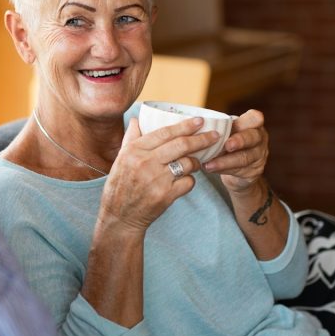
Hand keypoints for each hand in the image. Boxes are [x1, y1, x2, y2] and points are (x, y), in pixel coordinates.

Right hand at [97, 117, 219, 233]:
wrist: (120, 216)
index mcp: (134, 150)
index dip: (185, 125)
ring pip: (188, 163)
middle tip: (215, 136)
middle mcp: (145, 162)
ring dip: (196, 162)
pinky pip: (188, 182)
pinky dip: (190, 180)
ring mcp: (156, 180)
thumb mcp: (120, 159)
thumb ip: (130, 138)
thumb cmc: (120, 186)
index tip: (200, 121)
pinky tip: (184, 181)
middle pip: (182, 145)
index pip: (165, 132)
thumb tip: (137, 119)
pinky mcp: (165, 195)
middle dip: (202, 139)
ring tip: (195, 163)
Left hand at [201, 109, 268, 195]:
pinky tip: (210, 168)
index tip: (233, 124)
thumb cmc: (226, 144)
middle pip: (253, 138)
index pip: (255, 118)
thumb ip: (217, 128)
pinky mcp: (254, 172)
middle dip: (239, 141)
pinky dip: (223, 169)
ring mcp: (259, 156)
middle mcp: (259, 139)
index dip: (248, 120)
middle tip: (226, 145)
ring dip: (225, 160)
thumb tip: (188, 122)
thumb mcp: (225, 133)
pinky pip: (239, 170)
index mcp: (252, 125)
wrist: (235, 170)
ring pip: (244, 157)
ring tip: (209, 163)